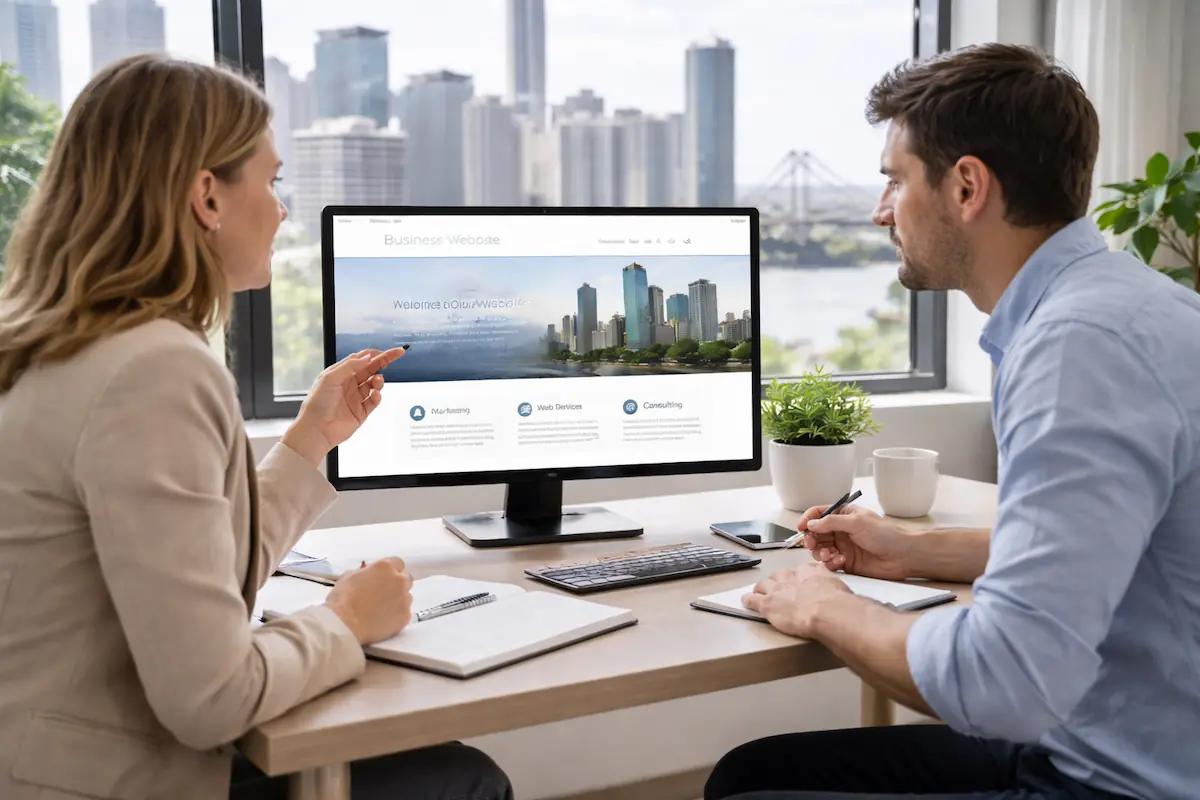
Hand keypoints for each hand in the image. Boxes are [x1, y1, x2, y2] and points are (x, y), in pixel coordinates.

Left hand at [281, 348, 406, 466]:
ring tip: (377, 381)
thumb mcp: (330, 378)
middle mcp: (349, 384)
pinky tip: (375, 395)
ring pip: (374, 384)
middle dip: (383, 361)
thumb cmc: (317, 403)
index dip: (374, 354)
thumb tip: (368, 357)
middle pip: (370, 369)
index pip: (361, 359)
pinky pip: (374, 401)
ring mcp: (355, 398)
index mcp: (340, 373)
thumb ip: (350, 366)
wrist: (316, 429)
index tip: (387, 351)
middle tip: (396, 355)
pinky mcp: (361, 412)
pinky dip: (377, 396)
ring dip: (379, 380)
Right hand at [324, 557, 413, 644]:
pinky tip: (384, 621)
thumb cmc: (342, 599)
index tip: (384, 578)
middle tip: (384, 595)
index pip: (398, 563)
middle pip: (405, 579)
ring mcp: (405, 599)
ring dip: (398, 600)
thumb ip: (365, 572)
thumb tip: (369, 575)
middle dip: (397, 585)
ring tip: (382, 610)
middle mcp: (399, 580)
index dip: (391, 571)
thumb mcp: (349, 576)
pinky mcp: (406, 616)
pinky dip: (397, 616)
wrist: (345, 625)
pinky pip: (405, 613)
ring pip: (407, 597)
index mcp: (386, 567)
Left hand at [742, 563, 851, 637]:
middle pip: (777, 576)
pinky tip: (746, 602)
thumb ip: (831, 584)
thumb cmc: (836, 601)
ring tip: (760, 594)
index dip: (795, 578)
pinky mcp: (767, 604)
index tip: (796, 583)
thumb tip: (835, 589)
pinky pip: (753, 600)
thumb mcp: (838, 585)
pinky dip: (748, 601)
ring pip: (762, 585)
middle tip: (778, 590)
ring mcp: (776, 590)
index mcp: (807, 571)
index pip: (797, 571)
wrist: (826, 610)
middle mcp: (790, 577)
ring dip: (761, 590)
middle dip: (776, 582)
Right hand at [799, 504, 913, 579]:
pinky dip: (830, 563)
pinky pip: (829, 563)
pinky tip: (840, 562)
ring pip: (820, 549)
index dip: (807, 519)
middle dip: (811, 539)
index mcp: (844, 515)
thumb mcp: (856, 522)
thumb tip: (811, 523)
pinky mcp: (846, 563)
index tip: (801, 527)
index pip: (818, 513)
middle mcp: (841, 530)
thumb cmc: (886, 534)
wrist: (903, 556)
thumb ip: (831, 522)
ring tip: (830, 555)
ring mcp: (843, 547)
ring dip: (820, 553)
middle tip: (811, 544)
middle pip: (815, 533)